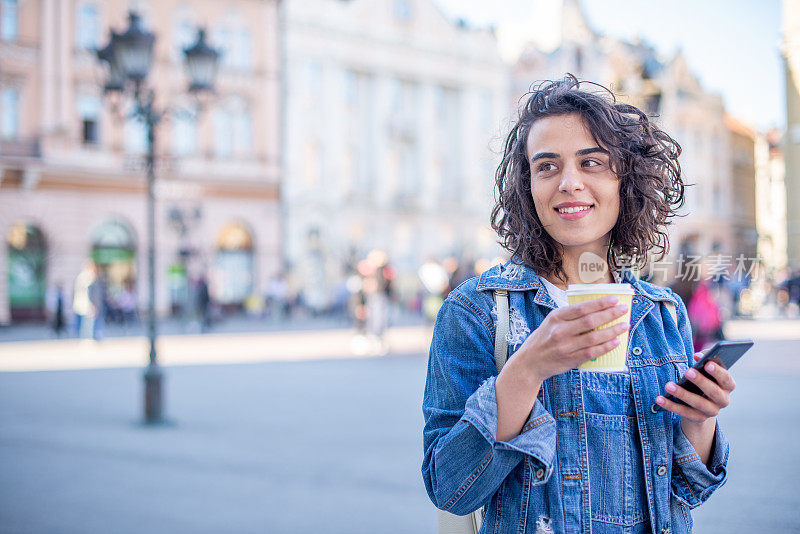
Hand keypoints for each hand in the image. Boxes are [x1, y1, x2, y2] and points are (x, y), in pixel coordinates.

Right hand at [515, 295, 629, 381]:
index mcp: (556, 317)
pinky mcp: (570, 360)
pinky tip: (616, 342)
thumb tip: (596, 308)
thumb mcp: (551, 322)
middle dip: (611, 314)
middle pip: (590, 321)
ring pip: (594, 337)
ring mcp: (565, 346)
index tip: (615, 299)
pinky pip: (592, 352)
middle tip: (624, 309)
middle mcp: (560, 331)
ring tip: (625, 325)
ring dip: (612, 331)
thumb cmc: (543, 339)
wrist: (529, 362)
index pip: (582, 307)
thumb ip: (570, 316)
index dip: (600, 303)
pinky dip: (606, 347)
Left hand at [655, 350, 736, 423]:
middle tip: (687, 372)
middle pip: (713, 392)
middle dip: (700, 381)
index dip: (718, 372)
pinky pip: (684, 412)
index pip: (726, 379)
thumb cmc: (704, 378)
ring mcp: (712, 411)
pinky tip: (660, 399)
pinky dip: (671, 406)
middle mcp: (723, 400)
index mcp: (728, 386)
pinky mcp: (699, 418)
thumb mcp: (707, 370)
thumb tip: (698, 356)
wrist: (702, 403)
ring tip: (668, 385)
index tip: (707, 364)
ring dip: (682, 394)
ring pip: (698, 403)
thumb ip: (706, 359)